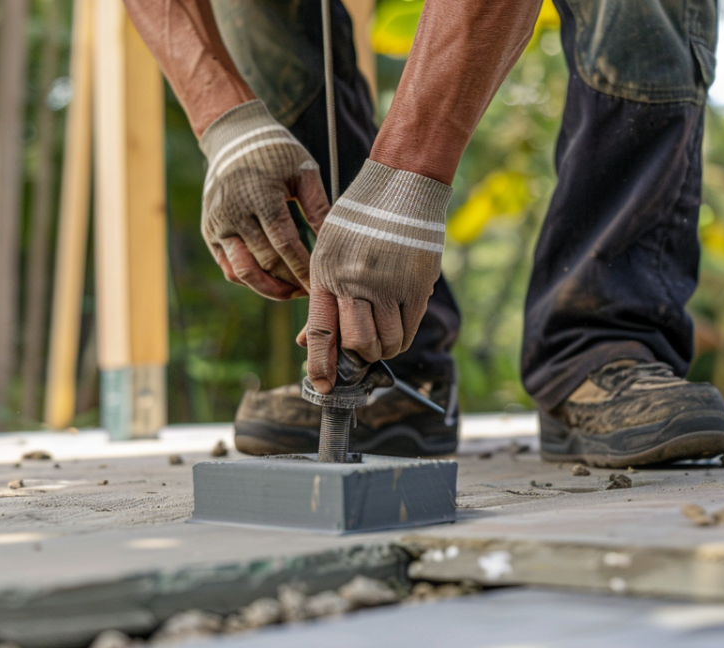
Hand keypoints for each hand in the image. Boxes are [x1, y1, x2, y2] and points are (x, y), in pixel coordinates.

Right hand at [199, 100, 329, 299]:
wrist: (234, 138)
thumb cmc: (276, 152)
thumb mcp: (303, 171)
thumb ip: (319, 207)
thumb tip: (336, 242)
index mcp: (260, 198)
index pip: (286, 246)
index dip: (304, 270)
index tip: (322, 286)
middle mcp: (235, 214)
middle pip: (266, 263)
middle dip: (292, 282)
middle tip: (313, 292)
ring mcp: (218, 225)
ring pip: (243, 272)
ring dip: (269, 289)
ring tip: (292, 292)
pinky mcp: (210, 232)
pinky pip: (229, 267)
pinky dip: (250, 279)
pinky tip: (272, 281)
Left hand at [306, 160, 451, 392]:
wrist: (401, 185)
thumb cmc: (360, 219)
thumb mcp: (328, 250)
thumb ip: (322, 296)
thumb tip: (307, 340)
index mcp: (326, 272)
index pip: (320, 330)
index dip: (321, 364)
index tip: (323, 387)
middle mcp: (355, 280)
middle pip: (357, 344)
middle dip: (360, 356)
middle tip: (364, 349)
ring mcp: (387, 283)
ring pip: (386, 342)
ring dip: (384, 348)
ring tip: (383, 334)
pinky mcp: (416, 284)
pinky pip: (409, 329)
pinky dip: (403, 336)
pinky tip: (398, 324)